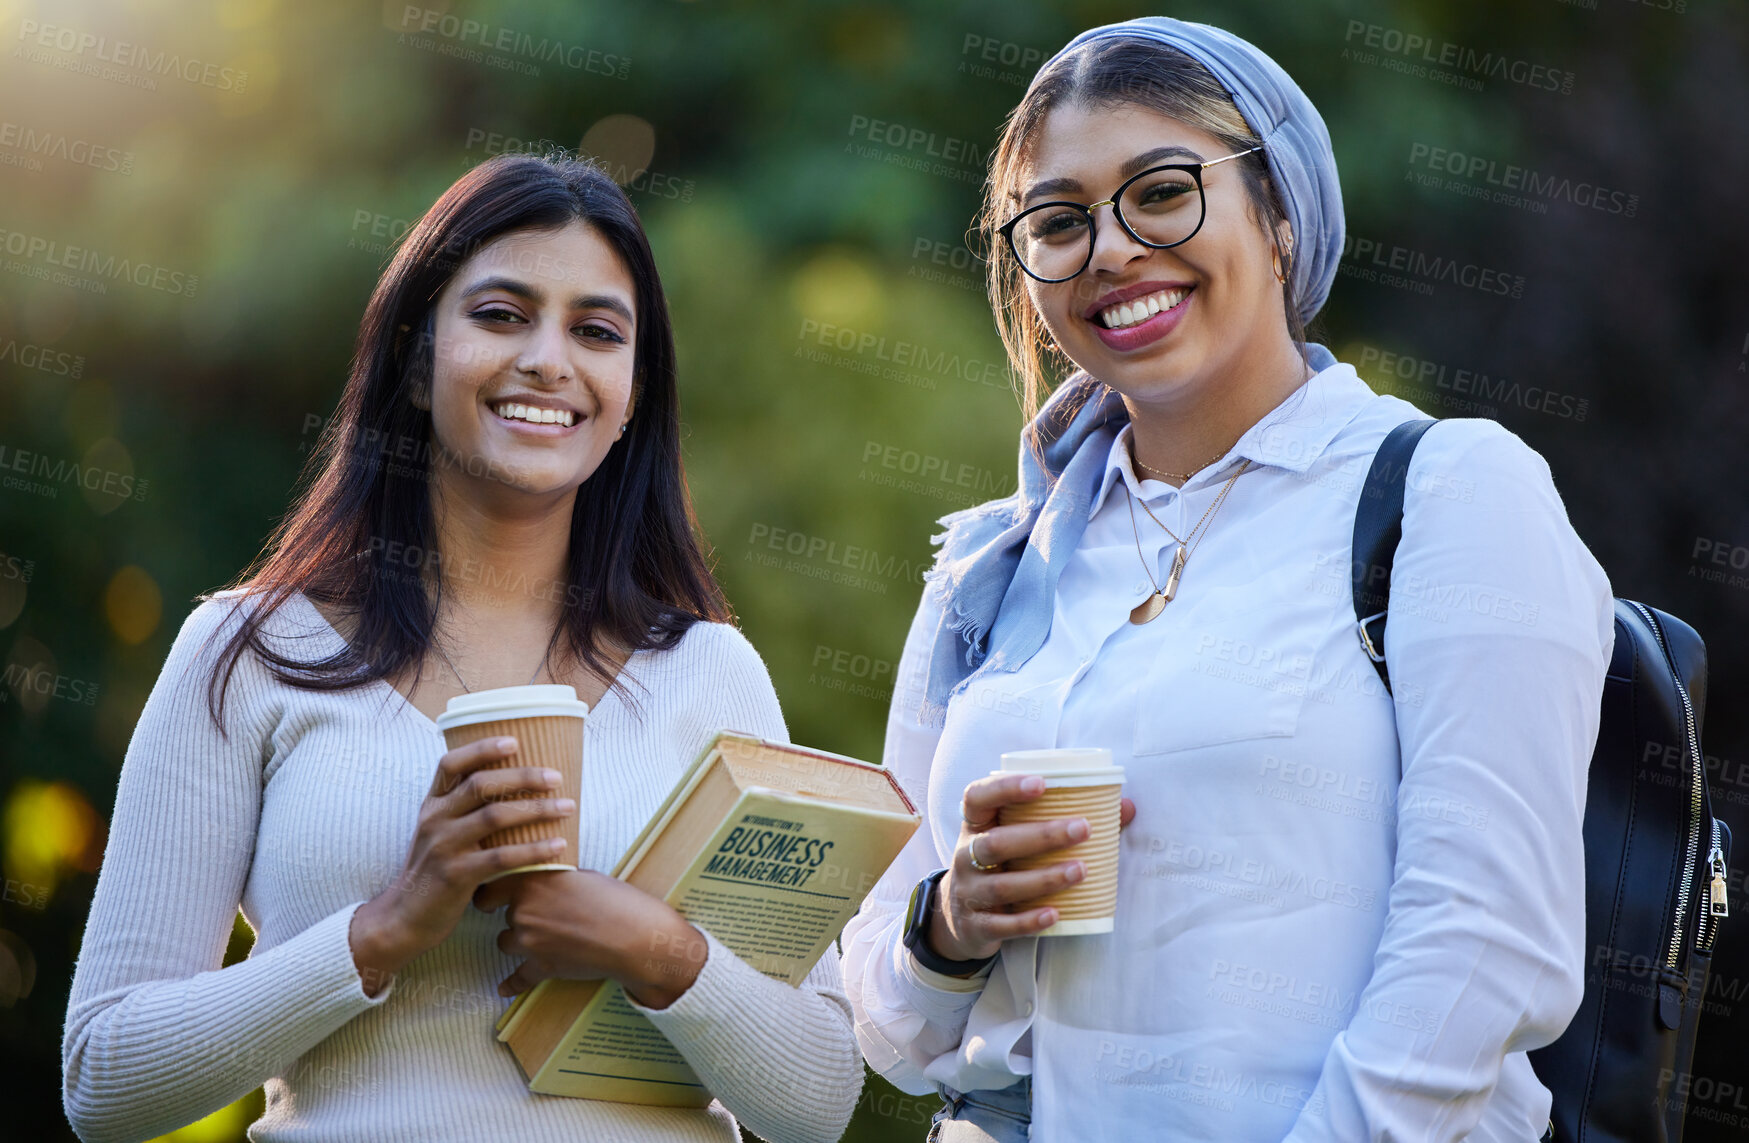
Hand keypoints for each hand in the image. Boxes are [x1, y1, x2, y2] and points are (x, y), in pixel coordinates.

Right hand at [348, 736, 576, 995]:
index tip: (515, 741)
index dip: (482, 748)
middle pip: (481, 784)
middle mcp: (434, 819)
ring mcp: (443, 846)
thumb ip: (463, 810)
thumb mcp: (438, 833)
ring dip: (537, 809)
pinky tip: (558, 847)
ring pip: (495, 817)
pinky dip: (534, 850)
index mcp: (431, 804)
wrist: (404, 918)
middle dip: (523, 776)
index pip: (450, 763)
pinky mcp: (456, 875)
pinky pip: (502, 857)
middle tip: (556, 777)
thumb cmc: (434, 871)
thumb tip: (513, 785)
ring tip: (568, 807)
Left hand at [473, 869, 705, 1008]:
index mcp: (533, 882)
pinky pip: (517, 978)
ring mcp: (530, 941)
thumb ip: (553, 879)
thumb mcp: (582, 876)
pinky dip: (512, 984)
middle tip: (542, 917)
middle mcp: (524, 910)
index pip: (491, 888)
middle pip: (505, 916)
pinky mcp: (540, 967)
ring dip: (520, 942)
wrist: (634, 936)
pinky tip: (504, 988)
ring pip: (506, 943)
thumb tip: (542, 882)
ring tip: (543, 939)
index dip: (489, 894)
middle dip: (519, 917)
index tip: (490, 898)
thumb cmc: (616, 901)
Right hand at [929, 773, 1136, 964]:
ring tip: (1081, 870)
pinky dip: (1029, 920)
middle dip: (1041, 835)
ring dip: (1044, 878)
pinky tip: (1056, 914)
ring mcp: (968, 892)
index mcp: (975, 827)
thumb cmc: (1000, 866)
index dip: (1005, 787)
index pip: (978, 797)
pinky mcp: (976, 926)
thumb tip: (1126, 807)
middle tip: (1083, 828)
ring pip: (1002, 885)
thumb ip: (1061, 821)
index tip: (1041, 783)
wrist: (958, 920)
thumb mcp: (1014, 840)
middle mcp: (966, 856)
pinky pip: (1002, 924)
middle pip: (997, 842)